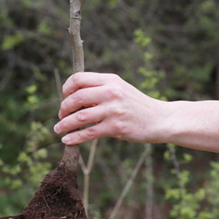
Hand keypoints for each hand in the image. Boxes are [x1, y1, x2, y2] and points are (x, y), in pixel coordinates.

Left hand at [54, 72, 168, 144]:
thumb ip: (99, 90)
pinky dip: (74, 137)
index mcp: (110, 80)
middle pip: (76, 97)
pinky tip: (67, 141)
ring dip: (65, 124)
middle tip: (61, 116)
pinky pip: (89, 133)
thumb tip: (72, 99)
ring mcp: (113, 110)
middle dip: (64, 108)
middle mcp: (111, 92)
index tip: (64, 98)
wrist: (160, 119)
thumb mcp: (119, 89)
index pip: (78, 78)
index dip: (66, 89)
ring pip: (80, 116)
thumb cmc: (136, 105)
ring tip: (58, 129)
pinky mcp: (116, 127)